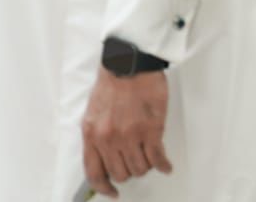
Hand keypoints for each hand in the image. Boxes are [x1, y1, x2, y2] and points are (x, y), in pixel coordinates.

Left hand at [81, 68, 172, 196]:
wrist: (128, 65)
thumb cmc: (111, 85)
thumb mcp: (93, 113)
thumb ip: (96, 136)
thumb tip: (103, 159)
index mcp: (91, 133)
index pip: (93, 172)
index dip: (103, 188)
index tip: (112, 192)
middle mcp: (108, 138)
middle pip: (121, 174)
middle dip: (129, 171)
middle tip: (134, 161)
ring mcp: (129, 136)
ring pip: (140, 169)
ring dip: (145, 165)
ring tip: (147, 154)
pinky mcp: (150, 131)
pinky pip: (158, 160)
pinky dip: (163, 165)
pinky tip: (165, 164)